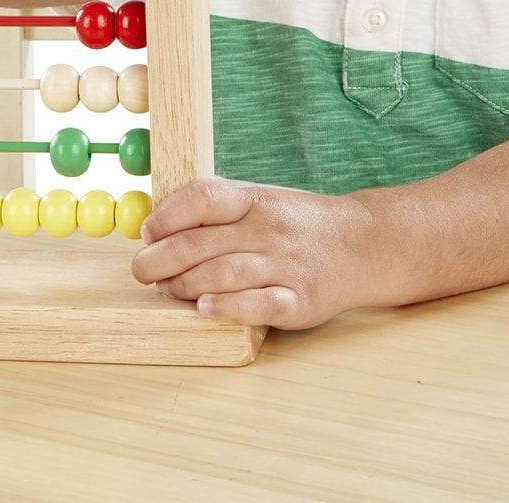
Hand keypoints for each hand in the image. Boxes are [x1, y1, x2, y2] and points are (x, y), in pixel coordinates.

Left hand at [130, 178, 376, 328]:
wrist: (366, 243)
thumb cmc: (297, 224)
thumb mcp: (260, 202)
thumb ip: (215, 213)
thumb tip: (155, 229)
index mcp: (254, 200)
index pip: (202, 199)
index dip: (166, 215)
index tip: (147, 233)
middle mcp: (268, 230)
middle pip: (201, 244)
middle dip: (160, 260)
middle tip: (141, 271)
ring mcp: (285, 266)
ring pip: (223, 274)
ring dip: (185, 285)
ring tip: (167, 290)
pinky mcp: (300, 300)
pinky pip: (260, 304)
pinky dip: (230, 308)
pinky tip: (206, 309)